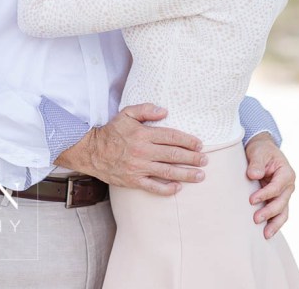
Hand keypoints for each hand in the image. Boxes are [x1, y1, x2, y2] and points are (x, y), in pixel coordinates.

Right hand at [55, 103, 206, 195]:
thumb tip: (165, 111)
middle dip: (192, 158)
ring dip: (186, 174)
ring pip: (168, 172)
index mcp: (144, 134)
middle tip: (206, 161)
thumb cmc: (112, 131)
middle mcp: (144, 151)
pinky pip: (153, 187)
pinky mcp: (134, 181)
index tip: (199, 144)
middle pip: (173, 155)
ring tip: (200, 176)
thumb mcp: (127, 113)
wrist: (92, 151)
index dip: (188, 141)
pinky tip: (178, 188)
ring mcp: (139, 167)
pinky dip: (167, 189)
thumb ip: (146, 109)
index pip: (172, 137)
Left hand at [244, 133, 295, 237]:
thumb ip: (256, 163)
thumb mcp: (258, 152)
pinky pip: (279, 214)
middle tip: (255, 219)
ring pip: (283, 212)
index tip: (252, 200)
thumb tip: (254, 175)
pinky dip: (274, 223)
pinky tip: (267, 232)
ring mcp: (285, 194)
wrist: (263, 150)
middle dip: (269, 212)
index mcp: (286, 173)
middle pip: (281, 202)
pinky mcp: (278, 200)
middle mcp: (289, 186)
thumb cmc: (261, 150)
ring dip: (275, 224)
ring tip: (265, 234)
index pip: (277, 187)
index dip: (265, 195)